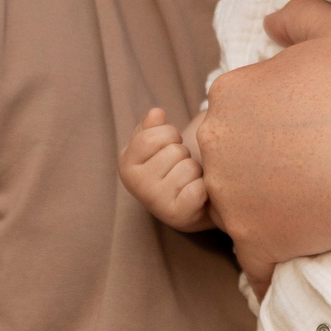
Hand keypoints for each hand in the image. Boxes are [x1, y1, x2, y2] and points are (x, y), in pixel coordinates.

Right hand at [119, 108, 209, 230]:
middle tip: (180, 166)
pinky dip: (203, 189)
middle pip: (175, 151)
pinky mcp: (177, 216)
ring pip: (189, 168)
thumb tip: (156, 113)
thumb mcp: (156, 143)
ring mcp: (155, 203)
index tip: (170, 145)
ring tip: (188, 180)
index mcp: (126, 163)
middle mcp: (136, 185)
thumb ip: (153, 126)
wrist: (189, 204)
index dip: (170, 135)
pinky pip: (198, 190)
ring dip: (196, 171)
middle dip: (184, 154)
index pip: (153, 136)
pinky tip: (196, 194)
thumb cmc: (171, 167)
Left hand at [199, 0, 330, 284]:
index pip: (236, 103)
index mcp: (228, 95)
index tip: (304, 119)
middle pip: (228, 152)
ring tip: (310, 198)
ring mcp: (230, 200)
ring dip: (261, 203)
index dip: (270, 110)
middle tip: (306, 158)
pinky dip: (269, 262)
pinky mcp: (253, 243)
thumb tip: (269, 25)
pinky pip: (252, 261)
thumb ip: (297, 14)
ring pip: (235, 202)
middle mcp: (216, 148)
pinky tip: (291, 259)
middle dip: (257, 156)